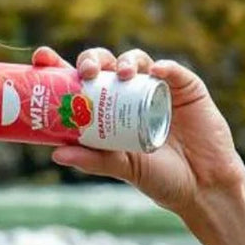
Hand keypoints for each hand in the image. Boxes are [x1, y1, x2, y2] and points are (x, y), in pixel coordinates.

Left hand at [32, 46, 244, 217]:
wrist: (203, 187)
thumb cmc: (160, 178)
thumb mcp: (124, 168)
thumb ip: (94, 160)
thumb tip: (56, 154)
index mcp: (107, 109)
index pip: (79, 81)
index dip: (59, 66)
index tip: (41, 57)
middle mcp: (129, 93)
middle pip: (104, 64)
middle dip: (91, 60)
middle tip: (85, 72)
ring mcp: (157, 87)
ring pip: (136, 60)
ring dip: (125, 61)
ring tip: (122, 73)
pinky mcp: (186, 87)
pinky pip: (172, 70)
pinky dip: (163, 67)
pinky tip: (156, 72)